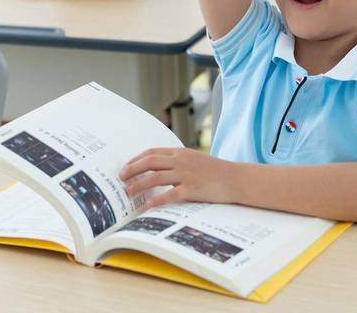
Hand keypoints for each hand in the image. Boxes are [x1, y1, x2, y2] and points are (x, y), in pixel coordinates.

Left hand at [119, 147, 237, 206]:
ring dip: (140, 184)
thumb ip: (176, 161)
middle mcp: (181, 161)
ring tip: (129, 191)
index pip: (152, 153)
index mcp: (180, 152)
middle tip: (121, 178)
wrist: (235, 178)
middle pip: (150, 162)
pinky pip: (171, 193)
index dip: (136, 160)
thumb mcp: (193, 159)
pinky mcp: (193, 189)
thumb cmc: (213, 171)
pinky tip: (150, 204)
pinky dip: (159, 199)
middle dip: (132, 169)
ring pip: (156, 177)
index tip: (125, 167)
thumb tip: (155, 168)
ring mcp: (186, 174)